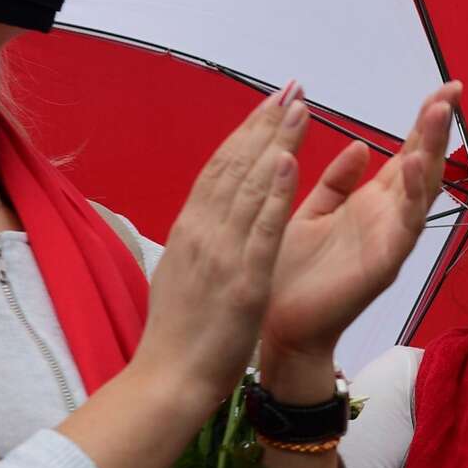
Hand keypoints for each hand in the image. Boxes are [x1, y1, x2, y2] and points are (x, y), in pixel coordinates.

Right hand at [131, 85, 308, 407]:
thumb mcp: (183, 270)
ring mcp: (221, 253)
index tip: (271, 102)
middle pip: (235, 165)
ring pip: (249, 187)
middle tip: (293, 88)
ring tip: (299, 108)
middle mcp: (202, 231)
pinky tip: (289, 163)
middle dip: (266, 123)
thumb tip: (206, 209)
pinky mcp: (242, 279)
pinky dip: (274, 193)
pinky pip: (261, 229)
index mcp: (190, 228)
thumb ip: (198, 236)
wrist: (168, 379)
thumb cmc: (179, 332)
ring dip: (276, 143)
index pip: (220, 167)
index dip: (247, 131)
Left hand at [258, 81, 459, 393]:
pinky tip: (411, 166)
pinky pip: (404, 227)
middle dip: (437, 128)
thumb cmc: (292, 270)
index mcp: (370, 202)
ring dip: (430, 152)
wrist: (279, 324)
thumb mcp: (311, 212)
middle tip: (452, 91)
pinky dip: (410, 196)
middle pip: (422, 164)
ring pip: (420, 190)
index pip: (406, 153)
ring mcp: (389, 240)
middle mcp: (387, 217)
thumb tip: (363, 144)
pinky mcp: (382, 265)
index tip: (444, 89)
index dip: (424, 123)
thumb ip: (337, 182)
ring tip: (437, 114)